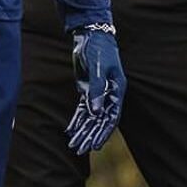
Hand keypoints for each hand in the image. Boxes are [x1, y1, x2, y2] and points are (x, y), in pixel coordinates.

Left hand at [66, 27, 124, 154]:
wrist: (90, 37)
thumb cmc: (98, 50)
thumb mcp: (99, 69)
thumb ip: (97, 90)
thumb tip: (95, 112)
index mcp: (117, 92)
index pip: (111, 118)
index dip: (103, 132)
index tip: (95, 146)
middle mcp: (109, 95)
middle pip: (99, 121)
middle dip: (89, 136)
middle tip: (79, 150)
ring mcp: (97, 94)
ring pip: (90, 117)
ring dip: (82, 131)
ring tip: (73, 145)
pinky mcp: (87, 90)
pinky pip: (82, 109)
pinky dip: (76, 120)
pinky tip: (70, 130)